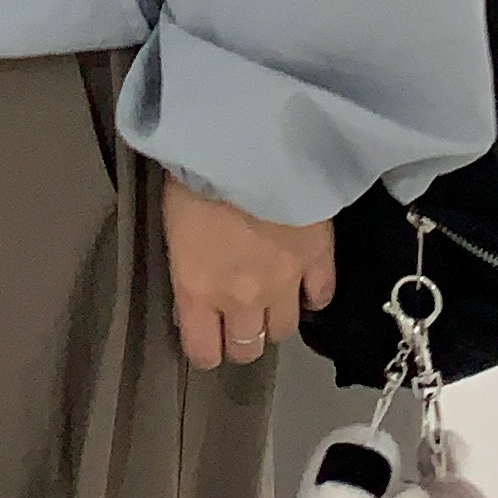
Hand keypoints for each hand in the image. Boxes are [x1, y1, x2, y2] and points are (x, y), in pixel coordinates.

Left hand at [160, 176, 336, 371]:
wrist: (247, 146)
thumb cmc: (194, 176)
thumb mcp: (175, 227)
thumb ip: (189, 268)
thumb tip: (198, 287)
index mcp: (198, 290)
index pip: (204, 351)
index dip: (206, 349)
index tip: (207, 339)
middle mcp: (241, 299)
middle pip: (247, 347)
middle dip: (241, 340)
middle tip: (240, 322)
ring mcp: (284, 283)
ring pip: (283, 330)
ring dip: (275, 320)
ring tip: (272, 303)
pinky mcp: (318, 260)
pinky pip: (322, 296)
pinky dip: (314, 297)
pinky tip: (306, 289)